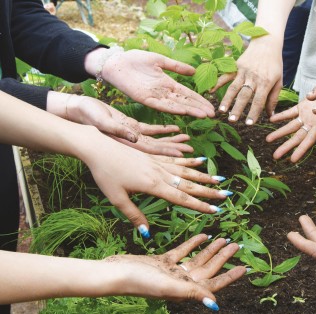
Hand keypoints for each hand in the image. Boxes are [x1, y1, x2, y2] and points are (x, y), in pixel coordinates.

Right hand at [65, 95, 192, 156]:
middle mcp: (133, 143)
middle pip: (160, 149)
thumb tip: (135, 138)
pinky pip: (151, 131)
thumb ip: (119, 131)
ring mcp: (133, 136)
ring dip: (172, 141)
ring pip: (157, 141)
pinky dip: (164, 131)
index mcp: (128, 144)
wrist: (78, 110)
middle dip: (176, 151)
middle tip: (194, 152)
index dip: (170, 154)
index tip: (185, 157)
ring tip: (188, 141)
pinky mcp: (132, 127)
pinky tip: (176, 129)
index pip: (154, 152)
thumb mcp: (104, 122)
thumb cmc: (88, 116)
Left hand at [80, 130, 228, 233]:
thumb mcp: (117, 198)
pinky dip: (190, 161)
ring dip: (204, 176)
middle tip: (226, 195)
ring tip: (219, 179)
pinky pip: (177, 159)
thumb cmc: (105, 174)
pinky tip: (200, 160)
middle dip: (209, 191)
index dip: (199, 206)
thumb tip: (147, 233)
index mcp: (153, 185)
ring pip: (186, 170)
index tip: (215, 211)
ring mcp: (158, 162)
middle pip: (189, 184)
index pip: (181, 198)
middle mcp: (160, 173)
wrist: (98, 146)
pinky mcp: (154, 155)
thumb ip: (134, 215)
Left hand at [97, 49, 214, 117]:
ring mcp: (154, 97)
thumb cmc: (135, 59)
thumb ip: (176, 67)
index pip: (187, 94)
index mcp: (167, 83)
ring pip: (176, 105)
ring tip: (203, 115)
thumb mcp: (160, 60)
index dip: (199, 100)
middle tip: (212, 114)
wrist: (116, 62)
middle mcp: (163, 92)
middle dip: (198, 108)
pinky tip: (183, 111)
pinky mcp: (144, 99)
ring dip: (190, 110)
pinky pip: (161, 105)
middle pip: (185, 102)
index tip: (211, 106)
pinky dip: (172, 108)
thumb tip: (194, 71)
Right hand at [106, 234, 245, 307]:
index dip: (229, 276)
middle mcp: (181, 282)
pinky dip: (193, 244)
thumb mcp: (169, 287)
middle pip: (208, 269)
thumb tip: (215, 305)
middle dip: (222, 257)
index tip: (244, 267)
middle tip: (236, 245)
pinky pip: (183, 252)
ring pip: (197, 259)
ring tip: (224, 238)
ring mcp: (172, 271)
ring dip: (210, 249)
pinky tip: (203, 236)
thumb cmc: (140, 282)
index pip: (213, 284)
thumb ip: (192, 293)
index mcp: (185, 290)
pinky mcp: (163, 261)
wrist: (115, 273)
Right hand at [211, 36, 282, 124]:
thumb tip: (271, 115)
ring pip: (234, 88)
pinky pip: (226, 76)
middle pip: (244, 96)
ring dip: (227, 100)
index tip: (249, 124)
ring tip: (221, 111)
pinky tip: (211, 91)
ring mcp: (243, 71)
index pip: (259, 100)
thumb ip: (273, 98)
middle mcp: (253, 77)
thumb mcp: (279, 81)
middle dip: (237, 109)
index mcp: (266, 82)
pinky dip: (218, 83)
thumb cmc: (275, 64)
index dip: (254, 113)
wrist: (267, 43)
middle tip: (232, 120)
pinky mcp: (236, 66)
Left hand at [266, 99, 315, 162]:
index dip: (301, 150)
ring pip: (291, 126)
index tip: (292, 160)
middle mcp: (312, 124)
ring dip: (279, 133)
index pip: (309, 141)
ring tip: (268, 140)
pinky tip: (271, 120)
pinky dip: (281, 116)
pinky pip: (290, 112)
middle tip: (275, 156)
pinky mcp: (302, 106)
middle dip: (286, 147)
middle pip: (297, 138)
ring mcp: (306, 116)